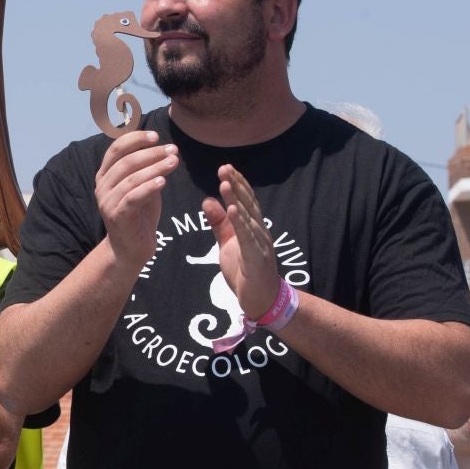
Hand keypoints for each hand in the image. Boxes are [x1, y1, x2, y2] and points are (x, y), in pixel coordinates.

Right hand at [95, 130, 178, 268]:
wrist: (131, 248)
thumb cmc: (139, 215)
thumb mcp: (143, 187)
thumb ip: (147, 170)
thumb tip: (164, 149)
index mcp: (105, 175)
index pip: (116, 149)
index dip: (135, 139)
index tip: (156, 136)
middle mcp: (102, 186)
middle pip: (125, 162)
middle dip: (151, 153)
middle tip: (172, 149)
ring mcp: (107, 202)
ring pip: (131, 178)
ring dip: (155, 167)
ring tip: (174, 162)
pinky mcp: (117, 216)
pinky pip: (133, 197)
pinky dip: (149, 187)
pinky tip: (163, 181)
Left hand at [199, 164, 280, 320]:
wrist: (261, 300)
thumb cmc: (246, 271)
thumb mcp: (228, 243)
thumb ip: (220, 223)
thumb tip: (208, 200)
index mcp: (253, 227)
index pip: (245, 201)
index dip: (236, 184)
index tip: (225, 168)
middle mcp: (260, 232)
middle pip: (248, 205)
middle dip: (236, 186)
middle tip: (224, 168)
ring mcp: (261, 245)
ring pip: (249, 218)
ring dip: (237, 200)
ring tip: (225, 184)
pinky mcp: (257, 259)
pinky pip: (248, 239)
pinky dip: (241, 224)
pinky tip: (233, 211)